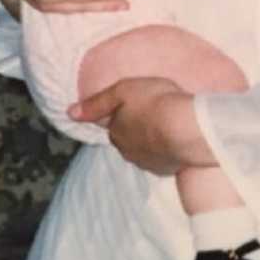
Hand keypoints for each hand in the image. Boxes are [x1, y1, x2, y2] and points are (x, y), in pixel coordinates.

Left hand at [70, 77, 214, 173]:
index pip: (114, 124)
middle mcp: (127, 151)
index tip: (139, 105)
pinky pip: (162, 158)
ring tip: (167, 125)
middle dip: (137, 128)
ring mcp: (147, 162)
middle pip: (128, 139)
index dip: (125, 113)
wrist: (189, 128)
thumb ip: (96, 102)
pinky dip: (166, 150)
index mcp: (116, 131)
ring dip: (151, 140)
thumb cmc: (156, 102)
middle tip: (154, 112)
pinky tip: (176, 139)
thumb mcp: (123, 90)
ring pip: (144, 150)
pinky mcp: (166, 169)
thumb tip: (69, 113)